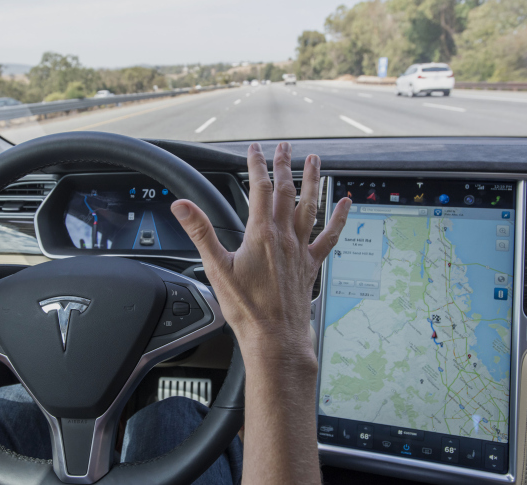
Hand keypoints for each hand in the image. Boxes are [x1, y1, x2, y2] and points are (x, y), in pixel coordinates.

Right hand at [171, 142, 350, 363]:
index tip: (255, 149)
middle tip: (284, 146)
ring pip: (310, 206)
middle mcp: (285, 237)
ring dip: (312, 181)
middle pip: (286, 191)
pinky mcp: (311, 265)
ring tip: (314, 160)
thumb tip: (182, 206)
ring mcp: (301, 250)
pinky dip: (338, 218)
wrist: (275, 338)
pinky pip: (329, 236)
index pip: (259, 188)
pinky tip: (344, 203)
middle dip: (283, 165)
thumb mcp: (216, 268)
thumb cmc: (247, 309)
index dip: (256, 165)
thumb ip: (200, 232)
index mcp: (261, 234)